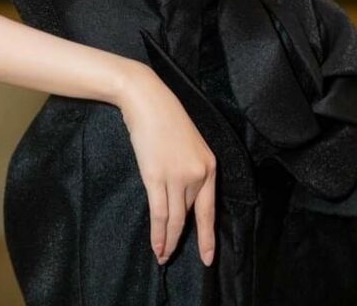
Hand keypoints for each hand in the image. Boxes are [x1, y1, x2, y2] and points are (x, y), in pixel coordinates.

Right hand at [117, 60, 216, 267]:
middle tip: (173, 257)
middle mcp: (198, 174)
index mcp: (209, 165)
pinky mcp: (157, 177)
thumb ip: (189, 169)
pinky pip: (160, 214)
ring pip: (174, 220)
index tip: (207, 257)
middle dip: (181, 238)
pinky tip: (156, 247)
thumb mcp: (188, 144)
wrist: (147, 99)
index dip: (207, 236)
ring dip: (168, 241)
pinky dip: (158, 234)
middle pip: (188, 215)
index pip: (209, 210)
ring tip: (162, 256)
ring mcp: (178, 176)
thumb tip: (181, 197)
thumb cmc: (165, 116)